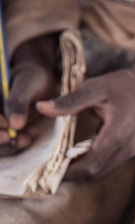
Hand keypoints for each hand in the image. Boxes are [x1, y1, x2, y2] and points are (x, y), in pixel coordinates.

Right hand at [0, 34, 58, 155]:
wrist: (39, 84)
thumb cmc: (32, 78)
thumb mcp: (27, 84)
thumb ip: (18, 101)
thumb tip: (14, 125)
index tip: (6, 124)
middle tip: (14, 137)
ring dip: (9, 145)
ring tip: (28, 138)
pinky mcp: (5, 132)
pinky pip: (6, 145)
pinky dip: (17, 144)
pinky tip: (30, 135)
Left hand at [36, 64, 134, 178]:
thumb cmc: (128, 84)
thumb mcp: (96, 88)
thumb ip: (69, 101)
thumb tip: (41, 108)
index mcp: (117, 133)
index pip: (91, 163)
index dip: (71, 171)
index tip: (52, 172)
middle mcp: (129, 146)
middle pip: (99, 172)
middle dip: (77, 174)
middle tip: (55, 170)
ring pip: (108, 169)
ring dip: (89, 168)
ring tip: (69, 161)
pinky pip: (117, 161)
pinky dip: (101, 161)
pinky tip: (90, 149)